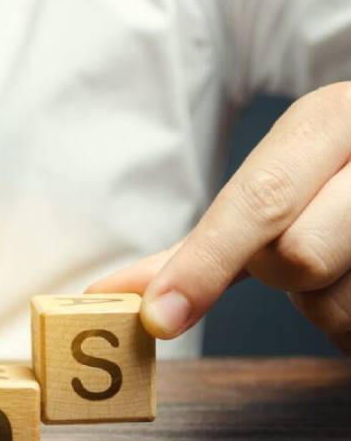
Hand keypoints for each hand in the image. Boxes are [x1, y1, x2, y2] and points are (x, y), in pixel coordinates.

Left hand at [88, 82, 350, 355]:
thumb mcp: (278, 182)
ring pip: (339, 304)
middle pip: (297, 257)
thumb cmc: (338, 179)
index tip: (158, 320)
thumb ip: (201, 243)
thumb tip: (111, 292)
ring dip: (332, 305)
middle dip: (288, 274)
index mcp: (326, 120)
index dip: (203, 266)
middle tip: (315, 247)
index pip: (256, 201)